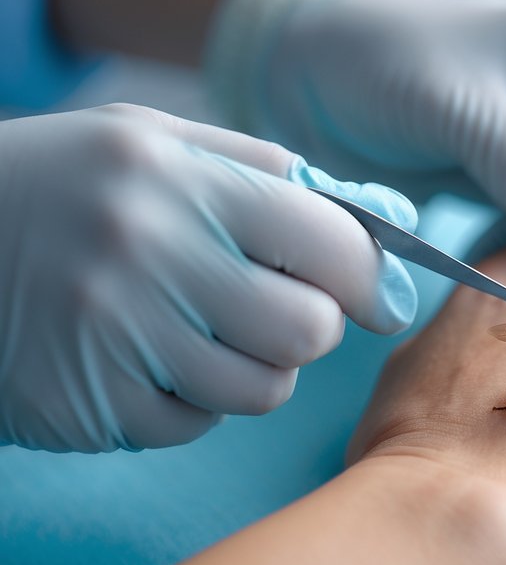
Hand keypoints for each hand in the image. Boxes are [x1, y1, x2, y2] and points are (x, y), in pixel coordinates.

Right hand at [0, 104, 417, 451]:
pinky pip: (194, 424)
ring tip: (202, 329)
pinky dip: (189, 400)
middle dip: (310, 325)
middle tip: (275, 308)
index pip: (331, 243)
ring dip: (254, 367)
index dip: (370, 277)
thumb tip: (387, 220)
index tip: (376, 295)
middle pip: (307, 330)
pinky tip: (143, 357)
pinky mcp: (86, 405)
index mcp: (179, 179)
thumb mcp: (153, 140)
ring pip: (262, 390)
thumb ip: (268, 170)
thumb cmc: (59, 182)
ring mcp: (113, 337)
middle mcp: (149, 255)